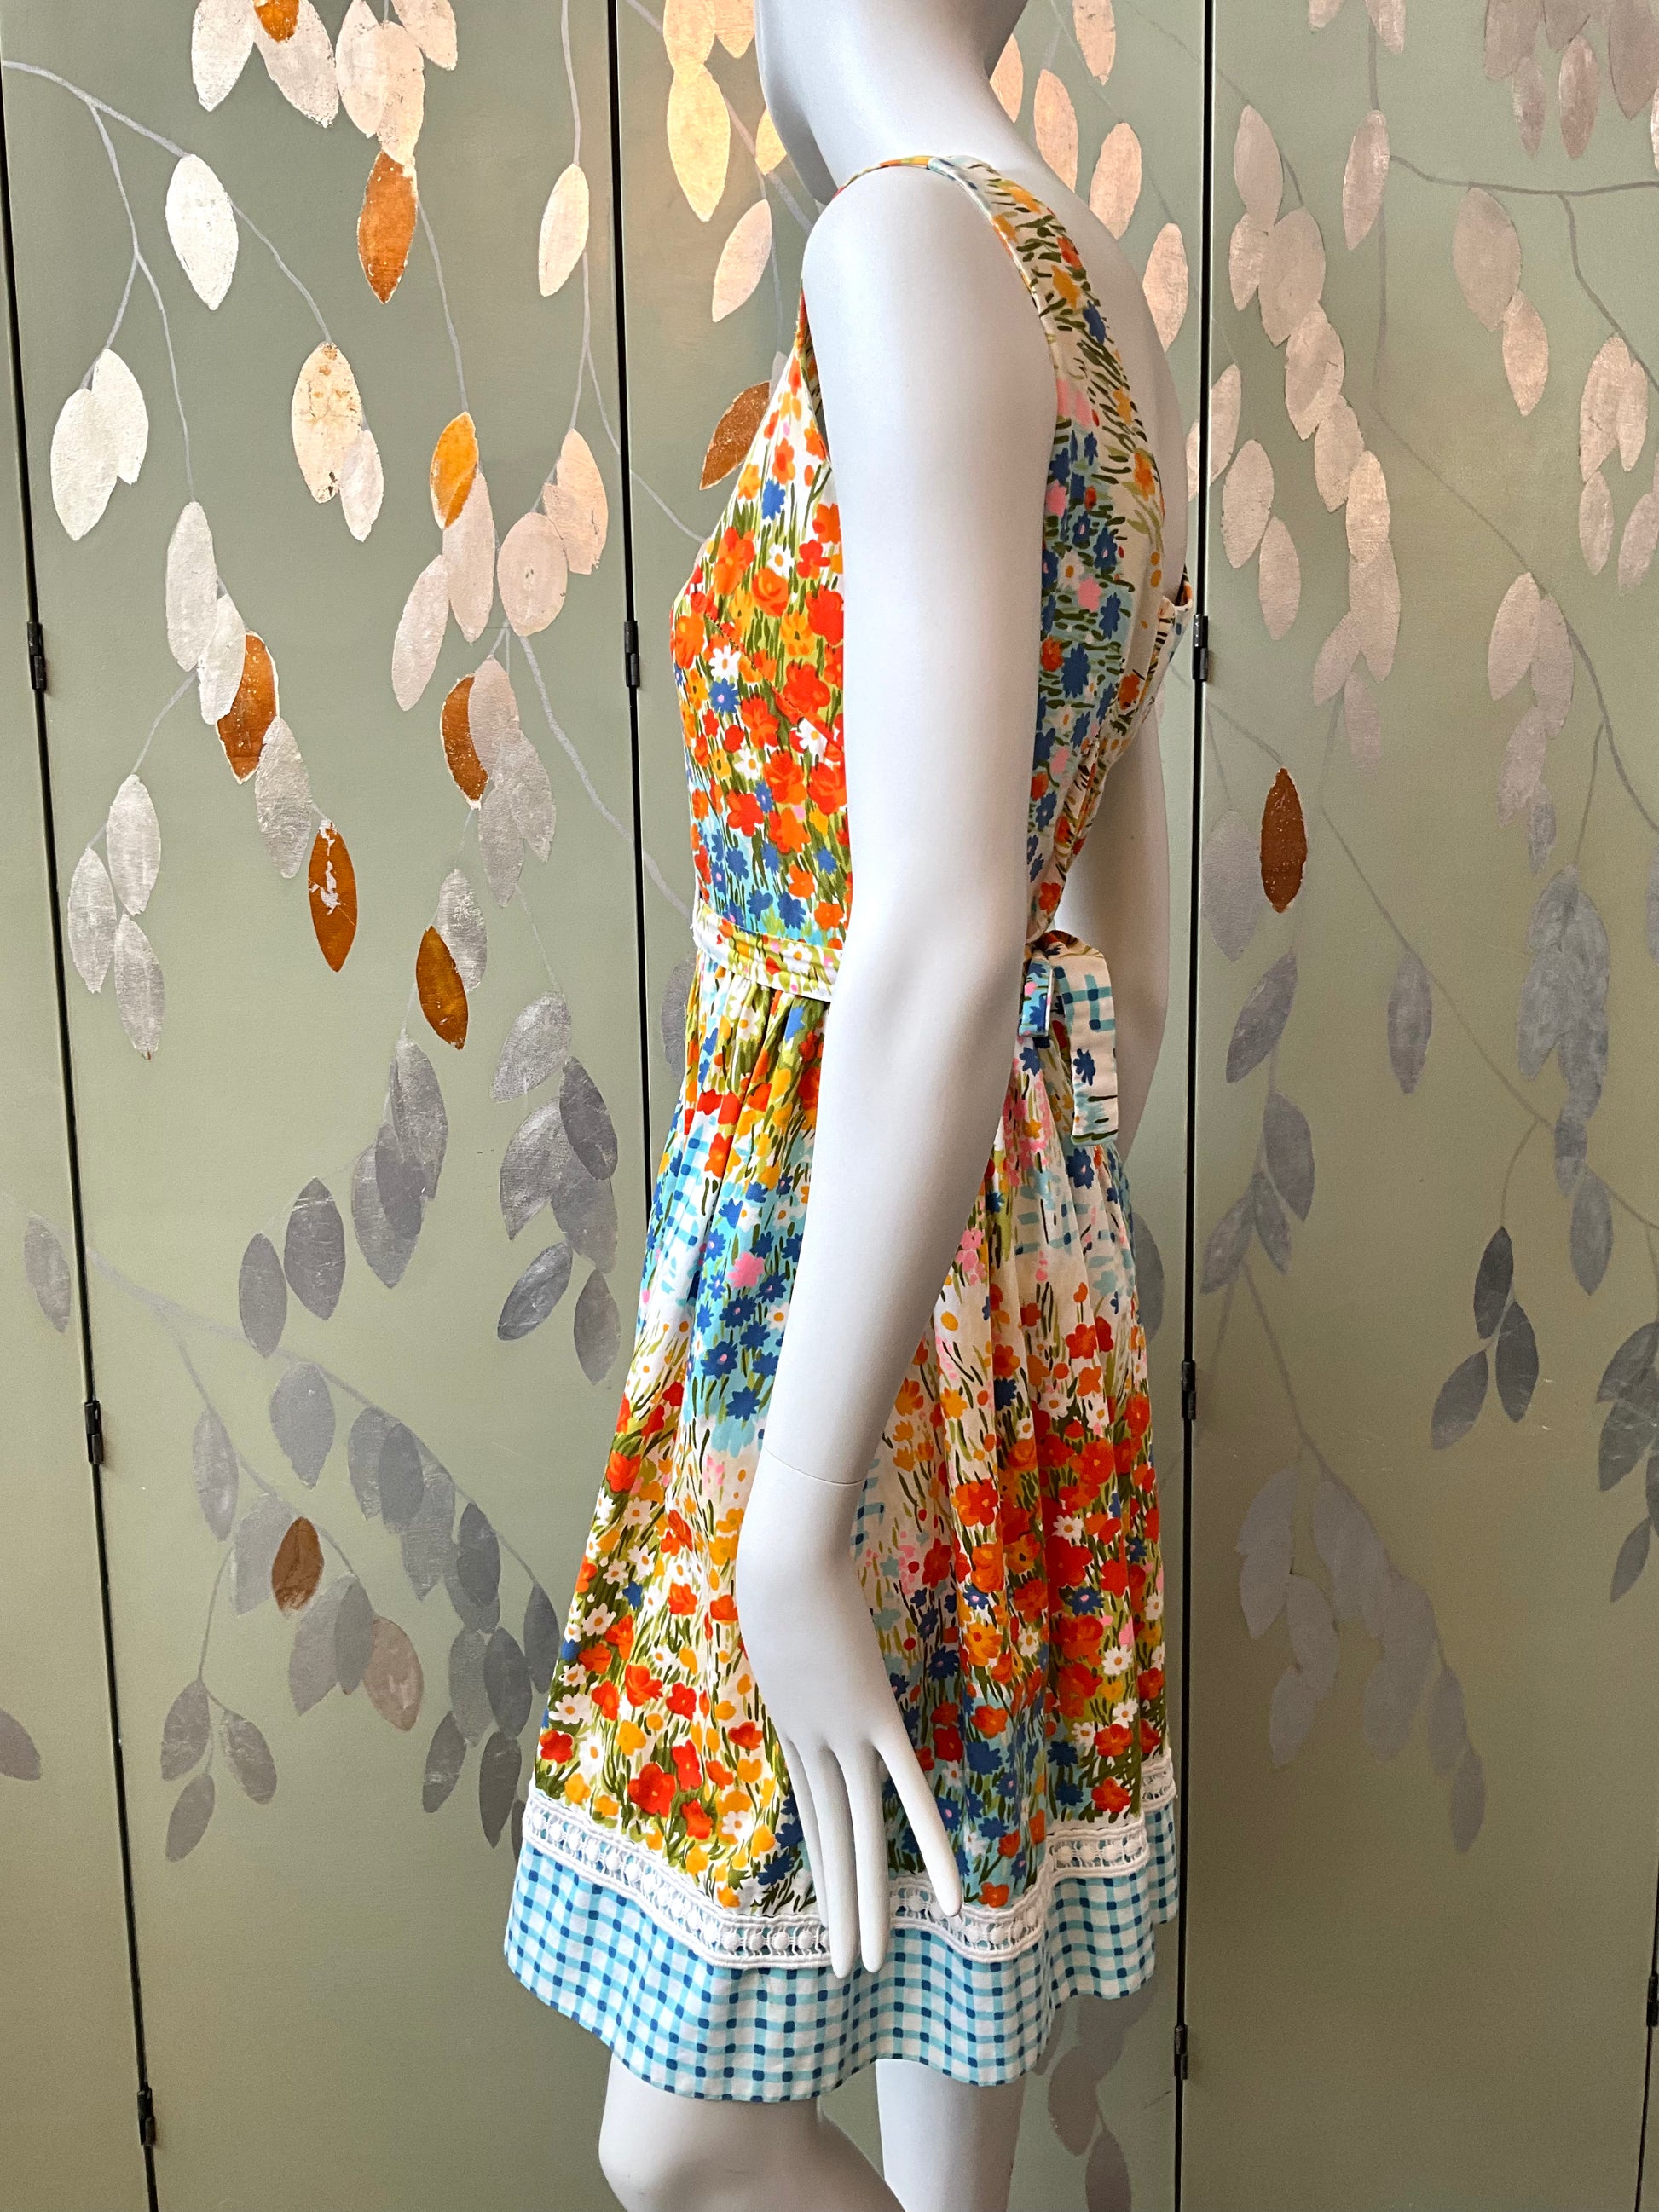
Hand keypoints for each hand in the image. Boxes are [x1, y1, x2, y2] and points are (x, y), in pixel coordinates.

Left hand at [735, 1447, 963, 1977]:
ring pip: (861, 1836)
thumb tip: (798, 1625)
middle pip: (831, 1838)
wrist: (778, 1552)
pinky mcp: (870, 1716)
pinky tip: (954, 1894)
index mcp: (792, 1724)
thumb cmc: (774, 1563)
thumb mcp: (774, 1613)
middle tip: (844, 1968)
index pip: (813, 1808)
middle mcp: (811, 1743)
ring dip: (866, 1905)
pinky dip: (931, 1845)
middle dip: (838, 1906)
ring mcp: (841, 1734)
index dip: (824, 1856)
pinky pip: (908, 1791)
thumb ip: (792, 1634)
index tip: (826, 1898)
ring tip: (868, 1967)